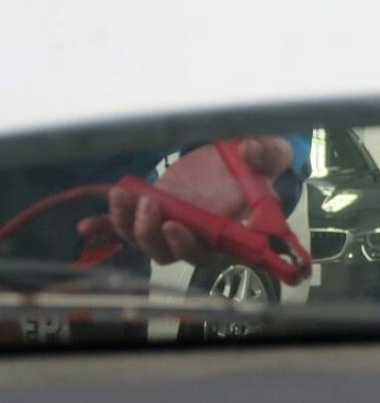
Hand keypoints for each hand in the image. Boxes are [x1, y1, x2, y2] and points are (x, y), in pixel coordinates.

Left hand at [78, 137, 292, 266]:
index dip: (188, 247)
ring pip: (143, 241)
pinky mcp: (152, 210)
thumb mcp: (269, 153)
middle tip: (150, 206)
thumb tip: (251, 149)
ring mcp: (171, 223)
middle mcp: (196, 233)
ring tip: (123, 196)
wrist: (237, 155)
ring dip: (127, 225)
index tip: (176, 228)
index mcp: (226, 228)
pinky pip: (123, 227)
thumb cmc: (257, 162)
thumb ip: (266, 154)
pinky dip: (105, 227)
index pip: (207, 252)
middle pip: (167, 252)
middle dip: (152, 234)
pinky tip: (87, 226)